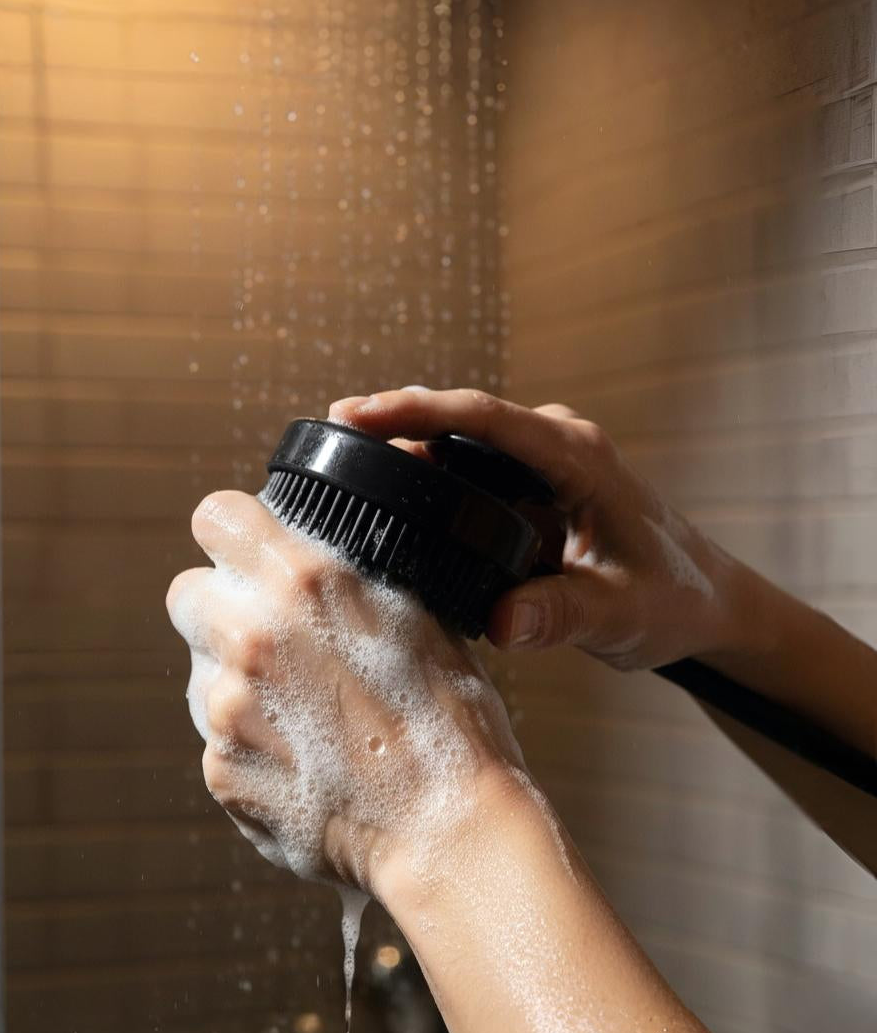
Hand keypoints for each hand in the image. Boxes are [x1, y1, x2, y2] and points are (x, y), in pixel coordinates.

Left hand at [166, 490, 529, 893]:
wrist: (447, 827)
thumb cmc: (450, 720)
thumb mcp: (417, 613)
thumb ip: (345, 579)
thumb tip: (312, 560)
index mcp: (303, 579)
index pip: (215, 517)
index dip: (234, 536)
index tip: (251, 558)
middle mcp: (251, 634)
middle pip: (188, 594)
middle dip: (222, 611)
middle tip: (274, 643)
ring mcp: (226, 706)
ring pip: (202, 673)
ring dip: (237, 684)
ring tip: (309, 718)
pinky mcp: (219, 770)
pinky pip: (217, 741)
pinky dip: (251, 749)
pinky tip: (307, 763)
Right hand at [329, 387, 739, 671]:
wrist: (707, 602)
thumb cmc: (674, 600)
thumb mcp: (620, 615)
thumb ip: (562, 614)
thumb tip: (499, 622)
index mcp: (579, 457)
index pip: (485, 417)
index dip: (417, 411)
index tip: (355, 414)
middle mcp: (558, 445)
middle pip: (459, 422)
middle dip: (392, 428)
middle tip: (325, 449)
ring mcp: (543, 464)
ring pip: (459, 447)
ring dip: (406, 459)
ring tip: (340, 483)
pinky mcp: (532, 489)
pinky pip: (470, 475)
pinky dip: (429, 486)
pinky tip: (388, 510)